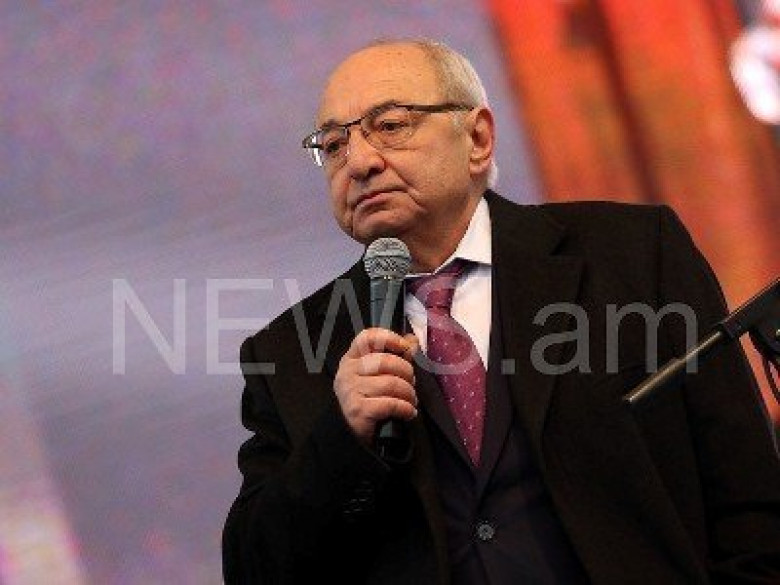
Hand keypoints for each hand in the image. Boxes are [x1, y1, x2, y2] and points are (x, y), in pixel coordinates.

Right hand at [334, 328, 418, 445]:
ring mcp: (351, 390)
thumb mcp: (379, 375)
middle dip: (406, 372)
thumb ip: (395, 356)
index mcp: (351, 359)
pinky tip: (409, 412)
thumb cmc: (369, 400)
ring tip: (411, 400)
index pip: (367, 337)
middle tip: (411, 384)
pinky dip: (406, 408)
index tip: (405, 347)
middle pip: (385, 361)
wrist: (353, 433)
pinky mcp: (358, 410)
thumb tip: (412, 340)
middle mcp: (347, 372)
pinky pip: (391, 403)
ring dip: (409, 394)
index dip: (389, 338)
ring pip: (391, 383)